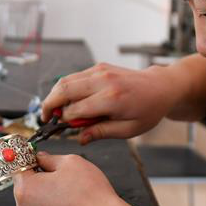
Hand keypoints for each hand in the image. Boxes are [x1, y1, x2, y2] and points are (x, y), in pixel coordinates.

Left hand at [12, 151, 123, 205]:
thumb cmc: (89, 194)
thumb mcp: (69, 162)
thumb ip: (49, 158)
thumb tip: (41, 158)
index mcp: (25, 189)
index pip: (19, 168)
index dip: (30, 160)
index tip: (37, 158)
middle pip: (24, 186)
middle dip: (38, 178)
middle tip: (59, 176)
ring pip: (32, 201)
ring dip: (44, 195)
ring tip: (65, 192)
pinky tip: (65, 205)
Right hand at [42, 62, 178, 143]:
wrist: (160, 87)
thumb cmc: (148, 110)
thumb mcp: (129, 129)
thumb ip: (101, 132)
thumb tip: (80, 138)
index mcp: (112, 99)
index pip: (76, 110)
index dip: (65, 121)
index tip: (62, 128)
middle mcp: (104, 81)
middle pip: (64, 90)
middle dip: (49, 104)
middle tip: (45, 118)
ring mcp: (100, 71)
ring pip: (65, 80)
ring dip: (54, 95)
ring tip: (52, 110)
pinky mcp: (99, 67)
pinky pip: (74, 76)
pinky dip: (65, 88)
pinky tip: (66, 101)